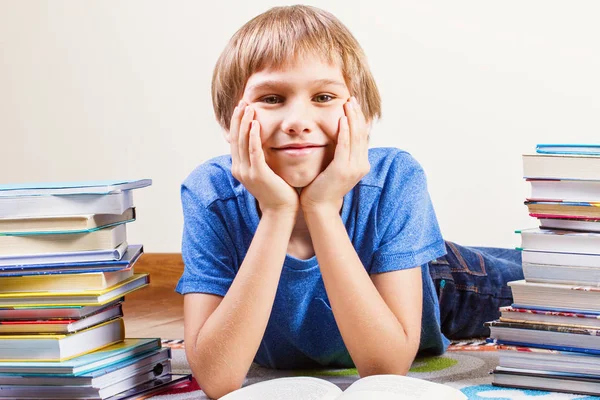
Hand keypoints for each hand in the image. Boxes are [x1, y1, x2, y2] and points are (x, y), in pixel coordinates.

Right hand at [229, 101, 298, 215]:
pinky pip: (253, 151)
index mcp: (239, 167)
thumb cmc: (277, 190)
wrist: (281, 210)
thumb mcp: (264, 171)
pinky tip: (254, 124)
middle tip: (243, 102)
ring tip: (248, 107)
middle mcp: (239, 169)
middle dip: (238, 118)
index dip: (236, 123)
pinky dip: (252, 136)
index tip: (241, 107)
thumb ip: (259, 158)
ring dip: (244, 122)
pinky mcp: (258, 174)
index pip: (234, 140)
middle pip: (235, 138)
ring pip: (242, 142)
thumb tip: (261, 144)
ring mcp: (247, 172)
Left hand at [300, 97, 369, 212]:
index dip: (359, 118)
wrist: (319, 206)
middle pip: (361, 133)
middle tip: (351, 97)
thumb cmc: (322, 186)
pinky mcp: (342, 169)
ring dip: (352, 117)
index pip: (362, 135)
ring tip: (348, 102)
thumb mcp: (336, 166)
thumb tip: (338, 136)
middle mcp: (361, 165)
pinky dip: (344, 131)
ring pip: (355, 137)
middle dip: (356, 113)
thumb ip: (340, 152)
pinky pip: (344, 146)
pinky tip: (342, 119)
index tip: (353, 103)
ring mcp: (353, 168)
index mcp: (361, 163)